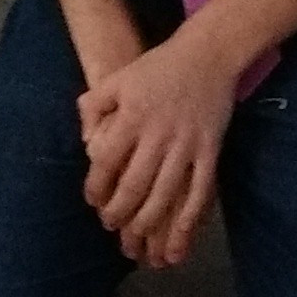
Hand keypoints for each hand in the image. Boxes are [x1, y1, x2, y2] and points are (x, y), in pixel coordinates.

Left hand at [76, 38, 238, 269]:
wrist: (207, 54)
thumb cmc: (157, 68)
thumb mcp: (116, 78)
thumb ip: (93, 107)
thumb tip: (86, 144)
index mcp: (131, 117)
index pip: (106, 161)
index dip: (96, 186)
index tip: (92, 201)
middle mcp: (158, 135)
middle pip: (135, 184)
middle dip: (120, 212)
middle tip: (111, 225)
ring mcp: (187, 145)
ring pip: (166, 195)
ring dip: (149, 224)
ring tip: (137, 242)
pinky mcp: (210, 152)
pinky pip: (200, 192)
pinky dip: (189, 220)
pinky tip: (178, 241)